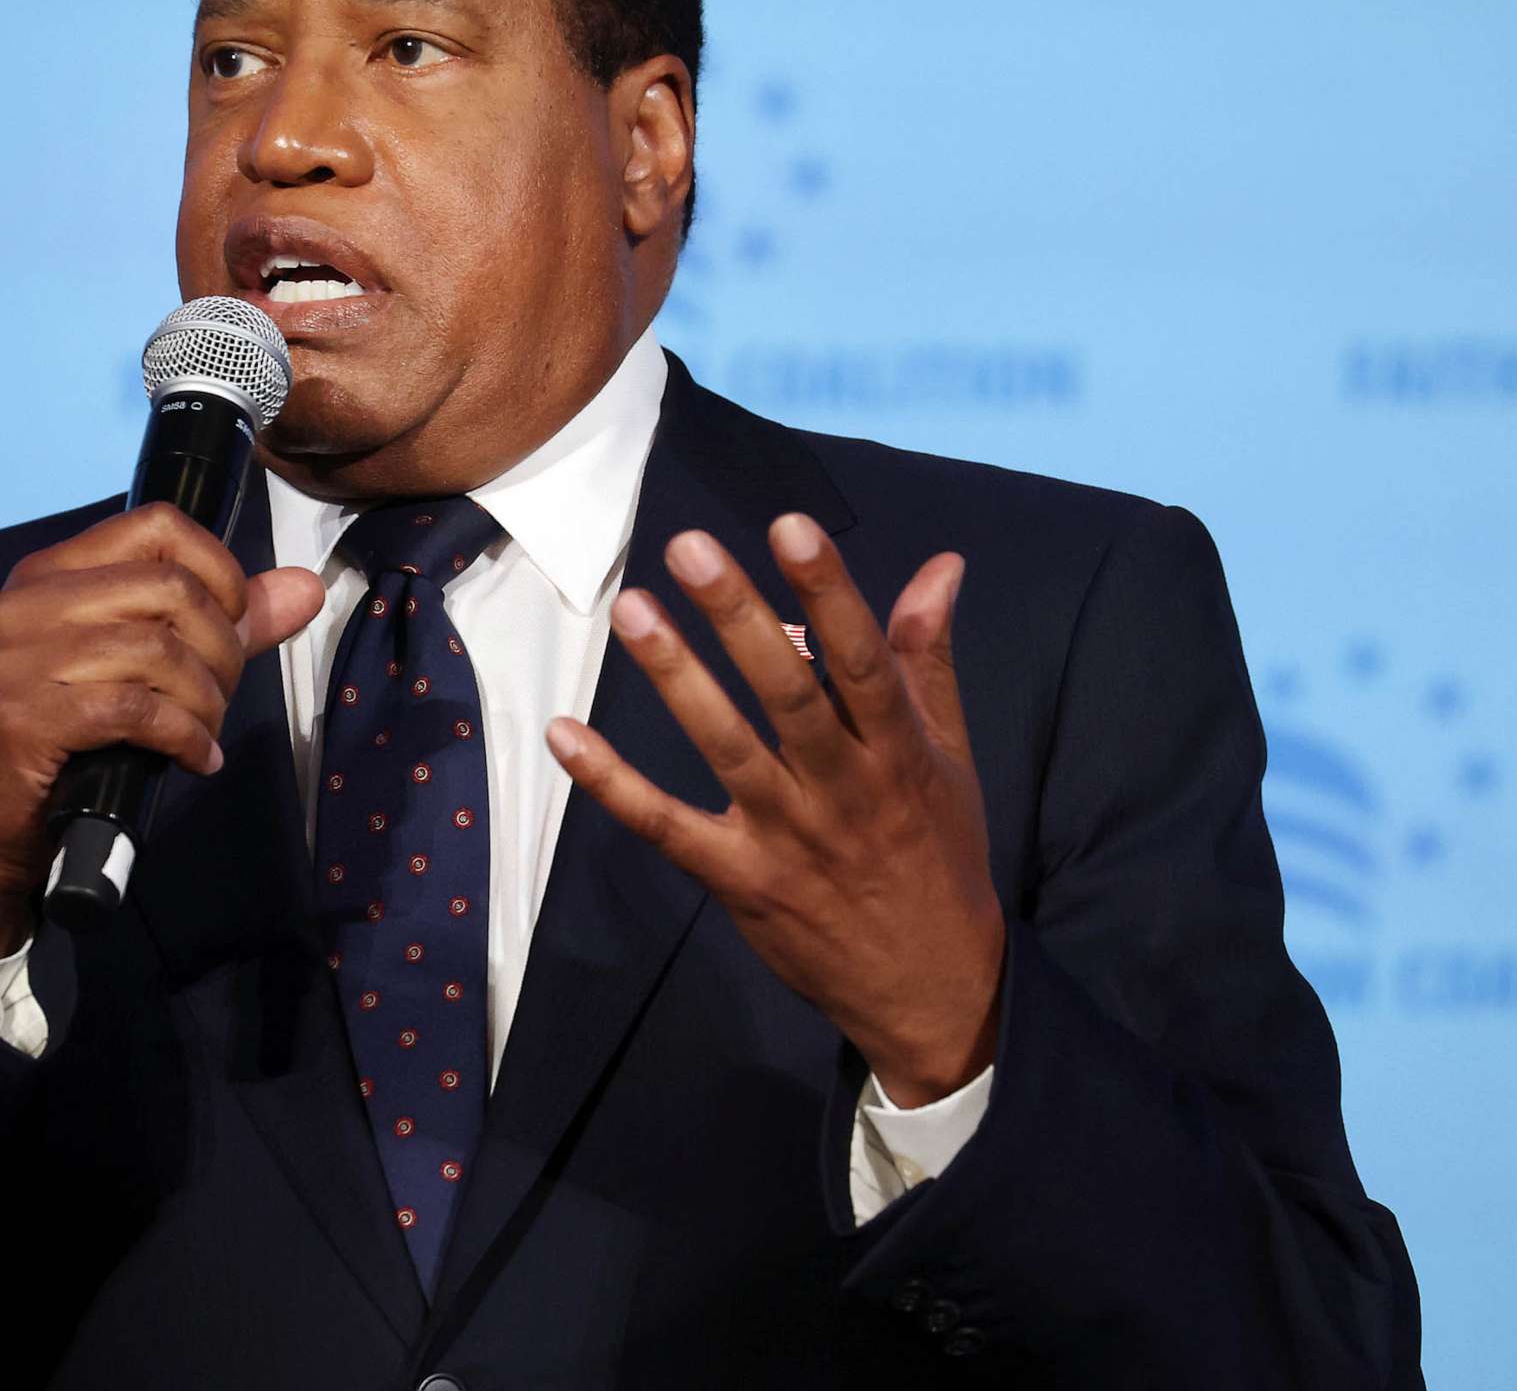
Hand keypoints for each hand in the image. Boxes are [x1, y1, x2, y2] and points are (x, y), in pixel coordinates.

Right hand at [0, 502, 324, 957]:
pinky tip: (193, 759)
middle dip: (223, 648)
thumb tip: (305, 587)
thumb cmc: (53, 741)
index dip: (221, 570)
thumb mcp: (126, 666)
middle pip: (172, 588)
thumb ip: (219, 621)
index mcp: (50, 573)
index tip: (234, 624)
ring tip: (204, 733)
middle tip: (219, 696)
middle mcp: (28, 602)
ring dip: (207, 700)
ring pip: (160, 649)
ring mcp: (20, 659)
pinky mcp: (25, 718)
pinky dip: (184, 737)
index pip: (159, 526)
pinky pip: (137, 710)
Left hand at [546, 513, 1003, 1106]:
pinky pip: (667, 827)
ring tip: (634, 610)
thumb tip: (941, 565)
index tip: (791, 525)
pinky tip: (566, 734)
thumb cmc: (938, 856)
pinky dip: (613, 784)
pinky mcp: (738, 879)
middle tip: (689, 547)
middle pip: (788, 693)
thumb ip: (928, 660)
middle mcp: (842, 789)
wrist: (932, 991)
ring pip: (725, 748)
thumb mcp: (950, 758)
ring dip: (676, 678)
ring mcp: (786, 838)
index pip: (862, 660)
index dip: (828, 591)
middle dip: (740, 616)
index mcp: (898, 753)